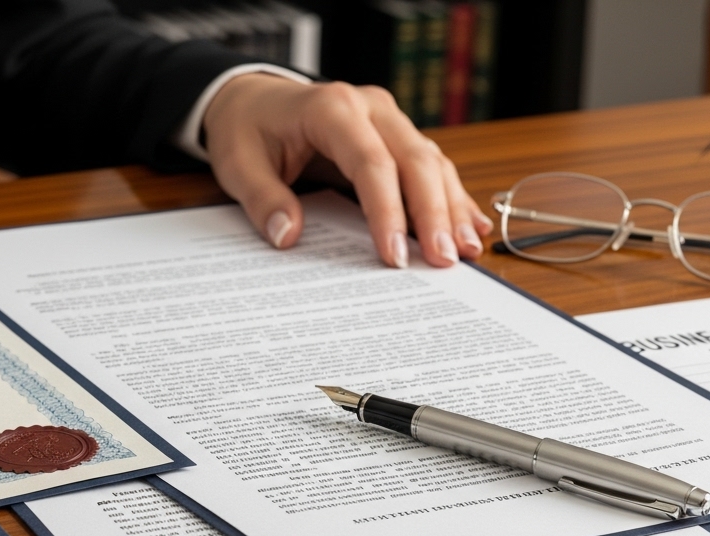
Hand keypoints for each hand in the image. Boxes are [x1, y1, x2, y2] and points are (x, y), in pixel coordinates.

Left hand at [202, 74, 492, 267]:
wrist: (253, 100)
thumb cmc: (247, 131)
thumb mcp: (238, 165)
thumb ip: (263, 200)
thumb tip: (288, 236)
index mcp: (332, 108)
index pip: (371, 163)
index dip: (387, 212)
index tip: (393, 257)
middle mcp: (371, 108)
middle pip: (415, 161)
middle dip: (434, 214)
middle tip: (444, 261)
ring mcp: (389, 120)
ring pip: (432, 163)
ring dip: (451, 208)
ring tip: (466, 252)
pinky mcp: (396, 136)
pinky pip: (431, 166)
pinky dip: (451, 197)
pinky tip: (472, 227)